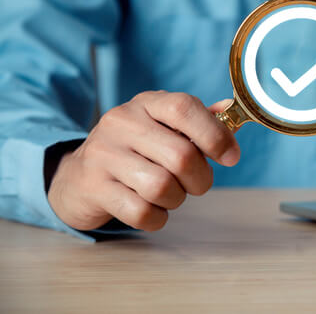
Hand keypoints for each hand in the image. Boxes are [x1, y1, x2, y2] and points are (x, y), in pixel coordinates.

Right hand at [48, 91, 238, 231]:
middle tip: (197, 184)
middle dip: (200, 179)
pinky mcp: (93, 188)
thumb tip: (232, 111)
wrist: (76, 176)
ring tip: (170, 195)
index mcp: (146, 103)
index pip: (184, 107)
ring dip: (177, 199)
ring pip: (161, 186)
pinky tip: (152, 209)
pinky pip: (140, 212)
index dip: (215, 135)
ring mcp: (103, 155)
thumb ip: (199, 121)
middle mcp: (121, 123)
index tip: (231, 157)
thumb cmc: (135, 150)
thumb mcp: (164, 127)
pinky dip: (156, 218)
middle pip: (180, 156)